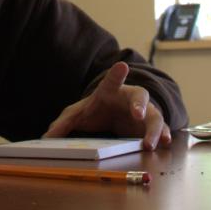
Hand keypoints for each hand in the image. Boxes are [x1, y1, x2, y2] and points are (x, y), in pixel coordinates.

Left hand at [43, 61, 171, 149]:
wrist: (113, 115)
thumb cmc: (97, 110)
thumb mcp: (77, 115)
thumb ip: (63, 124)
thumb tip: (45, 137)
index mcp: (111, 91)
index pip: (112, 81)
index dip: (116, 74)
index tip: (122, 66)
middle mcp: (131, 98)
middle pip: (140, 97)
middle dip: (140, 105)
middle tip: (137, 115)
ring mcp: (145, 113)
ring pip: (155, 117)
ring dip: (154, 129)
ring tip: (150, 143)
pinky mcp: (150, 127)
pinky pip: (161, 130)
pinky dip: (164, 136)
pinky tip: (165, 144)